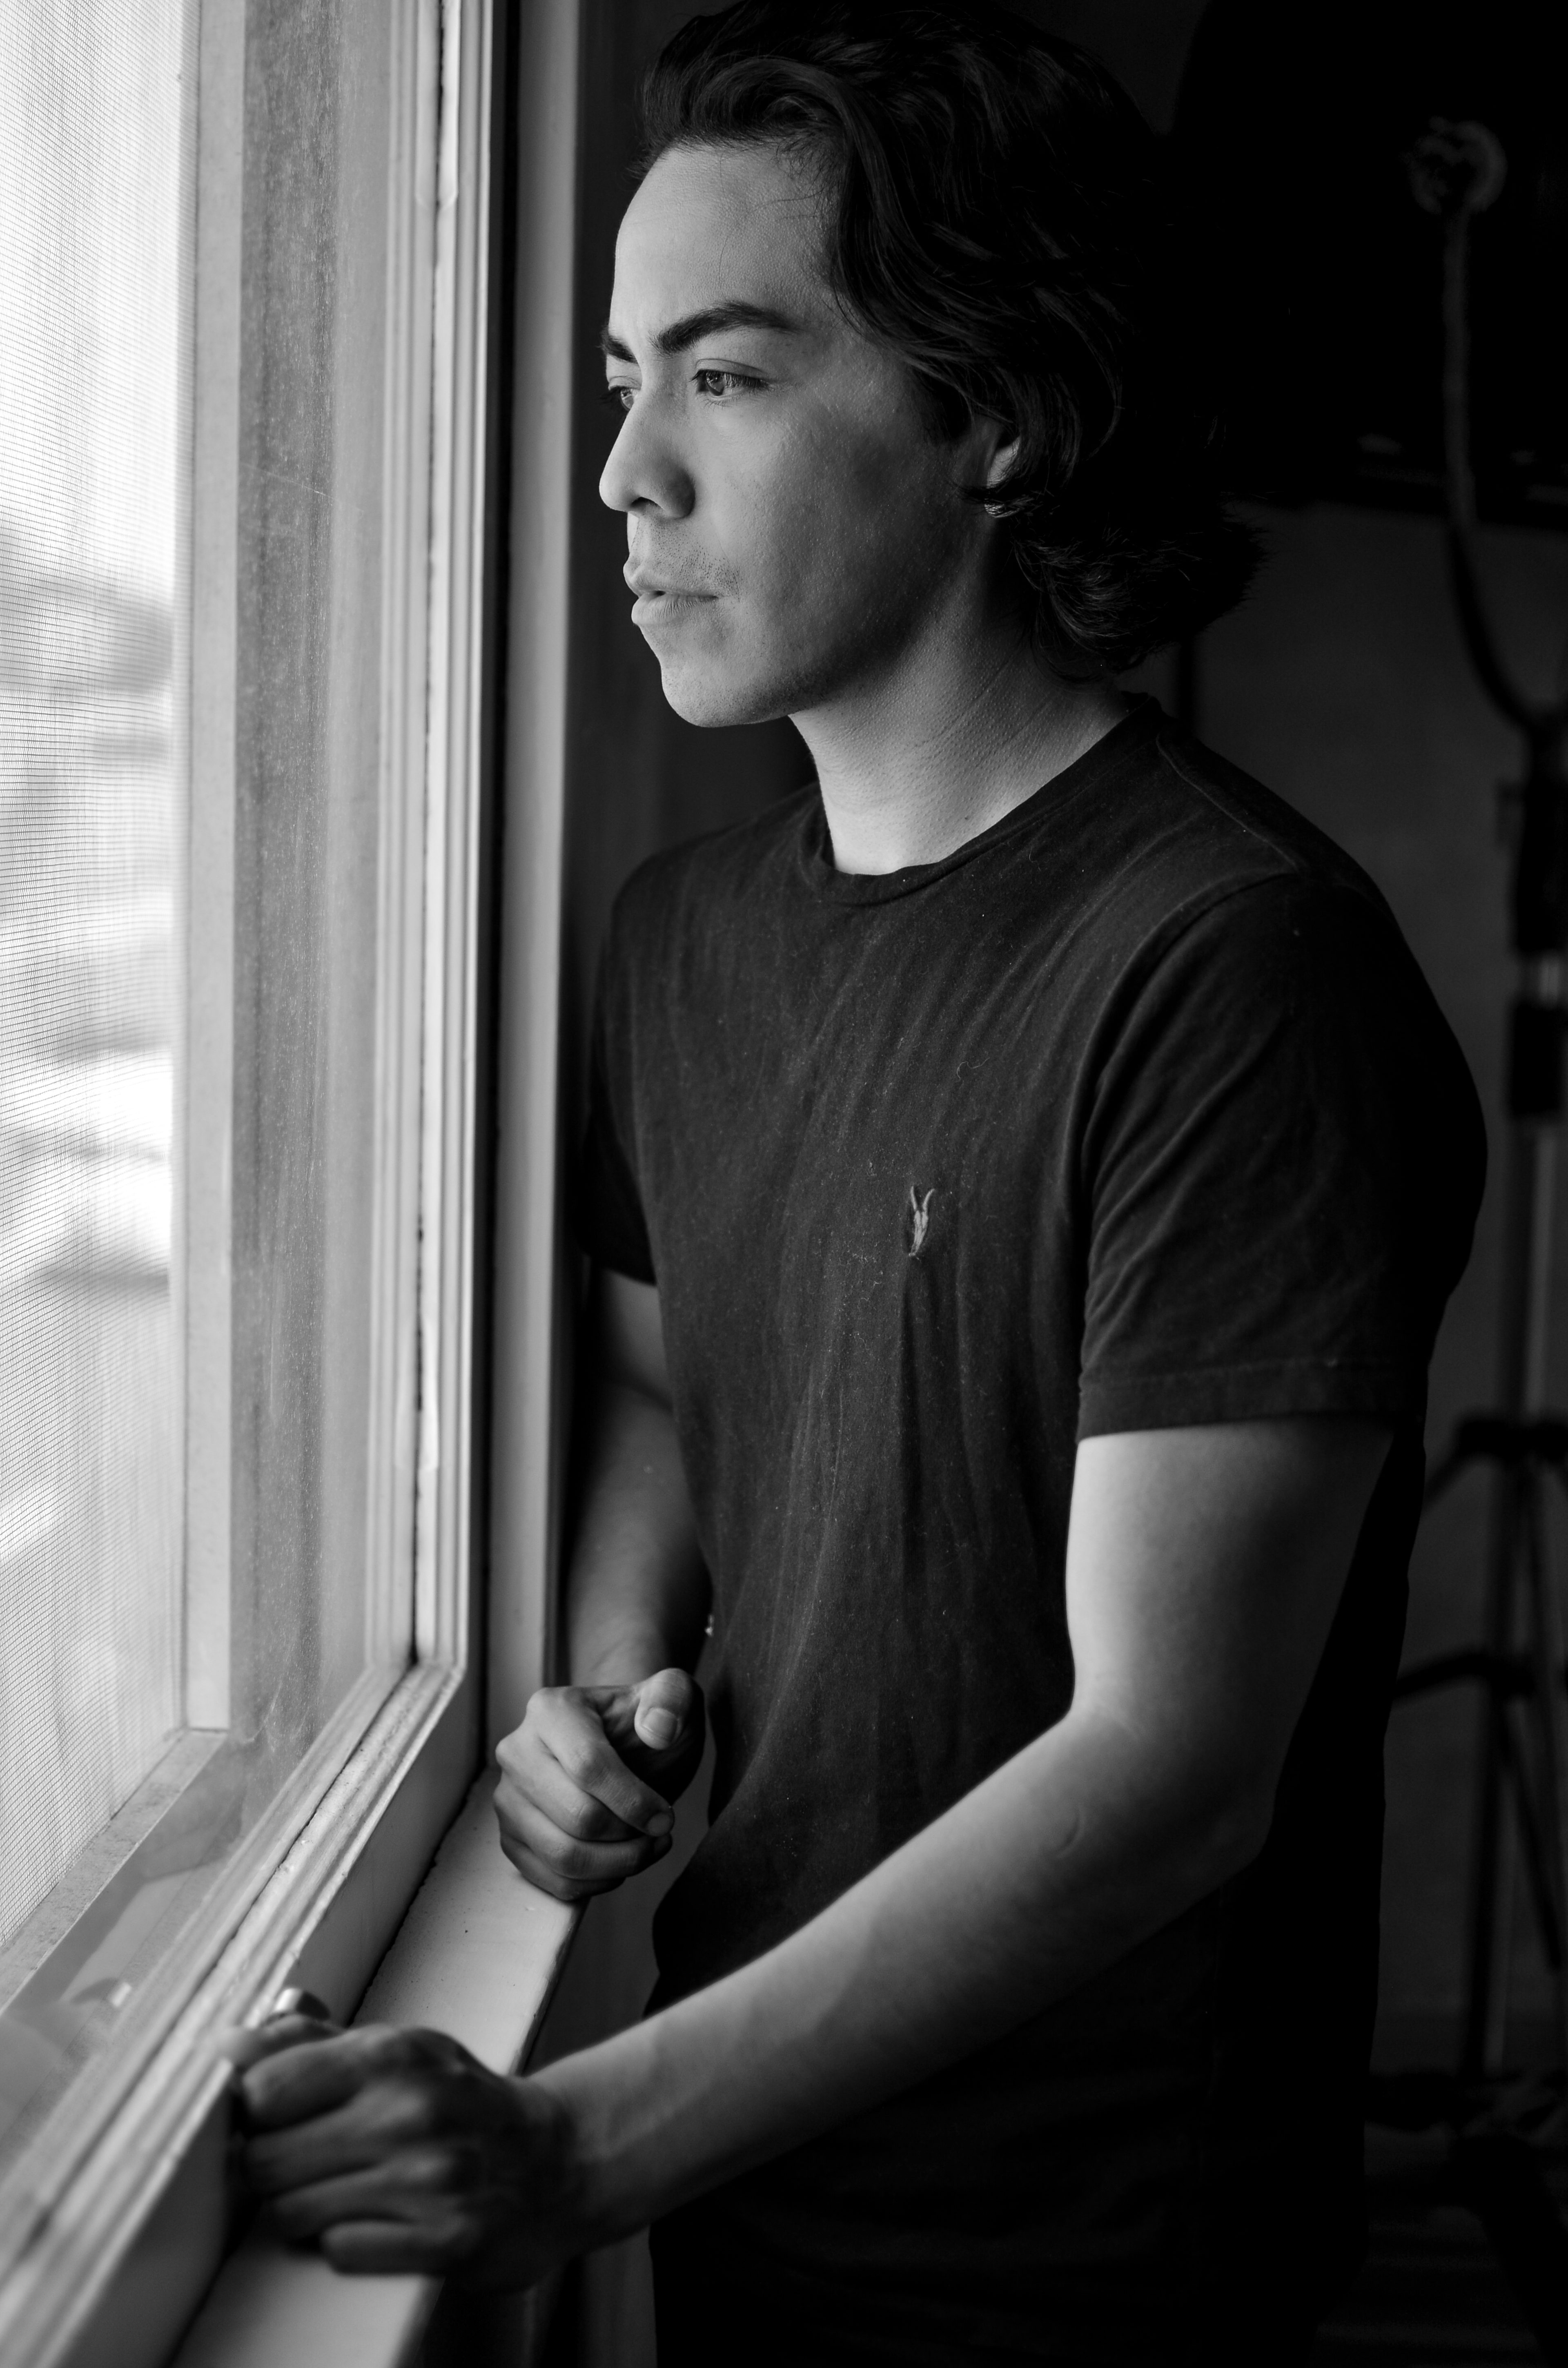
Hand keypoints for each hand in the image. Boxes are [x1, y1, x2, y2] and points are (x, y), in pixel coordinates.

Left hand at [227, 2014, 577, 2285]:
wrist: (555, 2160)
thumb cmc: (457, 2103)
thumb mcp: (395, 2051)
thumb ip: (307, 2045)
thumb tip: (228, 2046)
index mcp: (390, 2055)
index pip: (262, 2090)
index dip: (250, 2114)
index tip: (266, 2121)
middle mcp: (410, 2112)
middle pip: (265, 2161)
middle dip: (269, 2170)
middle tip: (300, 2165)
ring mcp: (430, 2179)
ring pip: (292, 2213)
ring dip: (302, 2211)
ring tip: (339, 2194)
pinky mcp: (447, 2241)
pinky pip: (340, 2253)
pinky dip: (343, 2243)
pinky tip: (374, 2223)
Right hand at [494, 1667, 704, 1901]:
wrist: (628, 1749)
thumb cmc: (648, 1724)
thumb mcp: (674, 1697)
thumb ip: (673, 1698)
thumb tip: (657, 1729)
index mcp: (551, 1710)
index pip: (588, 1766)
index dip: (633, 1801)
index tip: (666, 1817)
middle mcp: (518, 1752)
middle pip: (576, 1816)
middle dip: (629, 1835)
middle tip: (661, 1831)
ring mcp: (509, 1798)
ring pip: (562, 1855)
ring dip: (618, 1864)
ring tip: (647, 1847)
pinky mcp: (513, 1838)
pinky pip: (553, 1879)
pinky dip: (597, 1883)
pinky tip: (622, 1862)